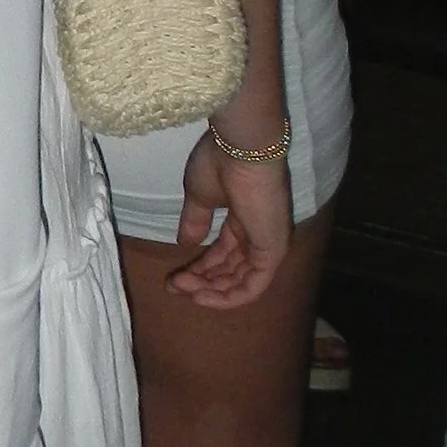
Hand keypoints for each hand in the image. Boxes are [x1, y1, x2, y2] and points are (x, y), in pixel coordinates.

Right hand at [166, 123, 292, 309]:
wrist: (241, 149)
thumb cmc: (220, 163)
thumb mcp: (199, 196)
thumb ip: (195, 222)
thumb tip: (185, 243)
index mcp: (243, 220)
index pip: (223, 254)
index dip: (198, 268)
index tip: (172, 276)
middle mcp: (258, 235)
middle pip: (230, 270)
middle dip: (201, 281)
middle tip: (173, 286)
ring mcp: (268, 244)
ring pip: (240, 281)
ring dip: (210, 291)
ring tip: (181, 288)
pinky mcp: (274, 251)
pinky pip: (254, 286)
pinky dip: (229, 297)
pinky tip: (203, 297)